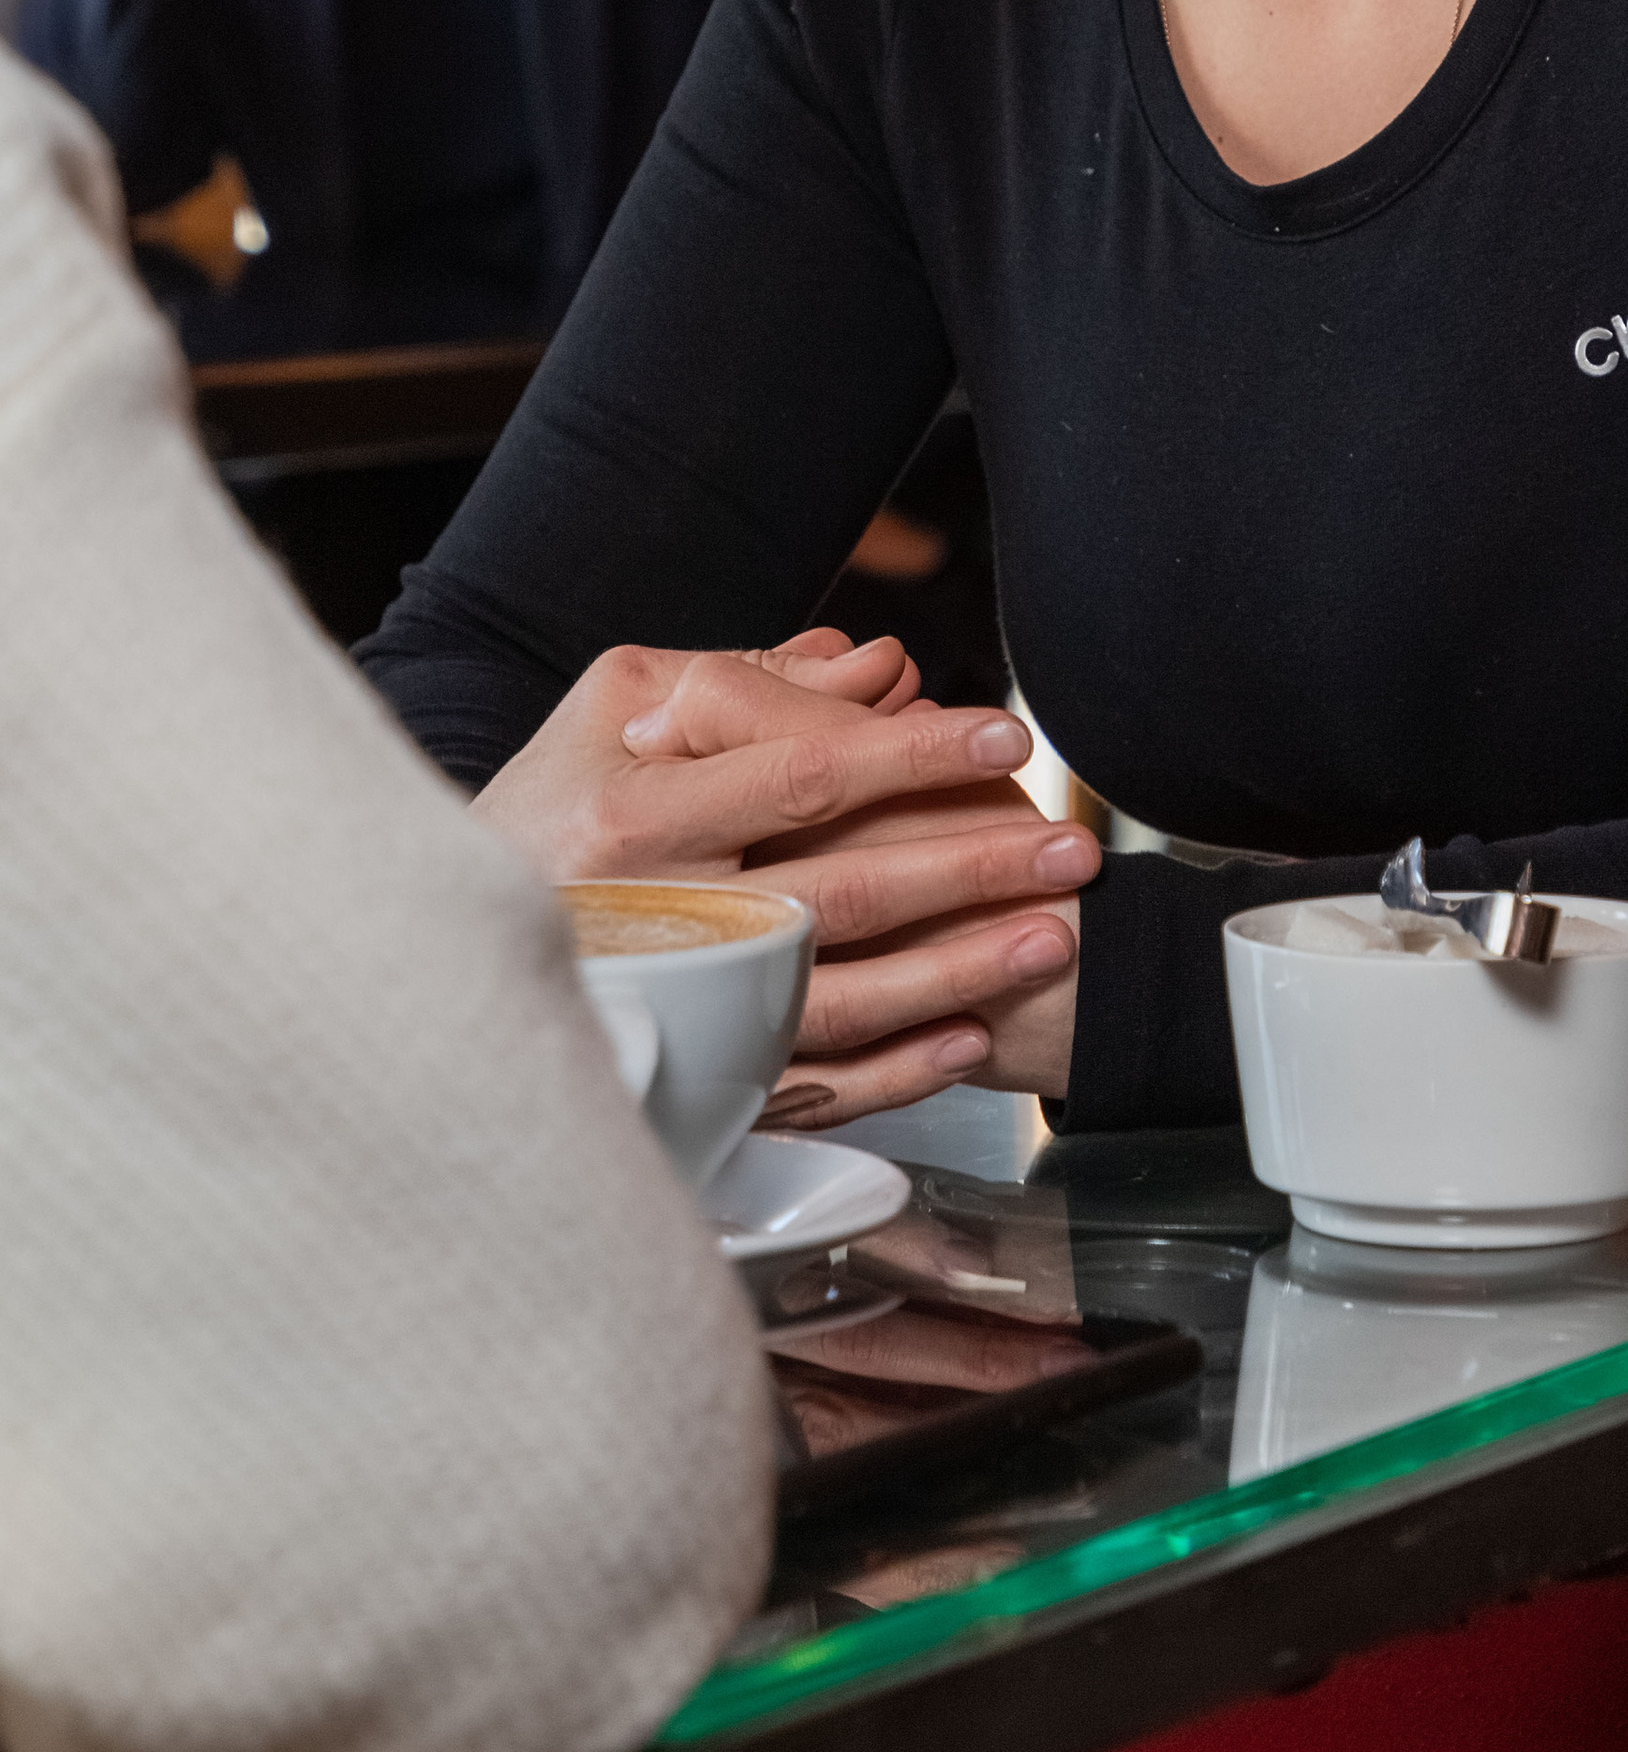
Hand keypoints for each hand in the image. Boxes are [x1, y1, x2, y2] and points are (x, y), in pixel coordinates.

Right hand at [475, 629, 1094, 1116]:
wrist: (433, 952)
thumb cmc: (548, 808)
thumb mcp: (616, 708)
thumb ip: (743, 681)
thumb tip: (875, 666)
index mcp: (633, 817)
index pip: (802, 772)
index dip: (914, 752)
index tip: (1005, 732)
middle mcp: (656, 919)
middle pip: (843, 891)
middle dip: (972, 866)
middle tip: (1070, 845)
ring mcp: (678, 1012)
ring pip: (844, 998)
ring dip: (962, 971)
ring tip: (1051, 933)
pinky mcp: (691, 1081)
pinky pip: (815, 1084)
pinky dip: (900, 1067)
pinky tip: (971, 1033)